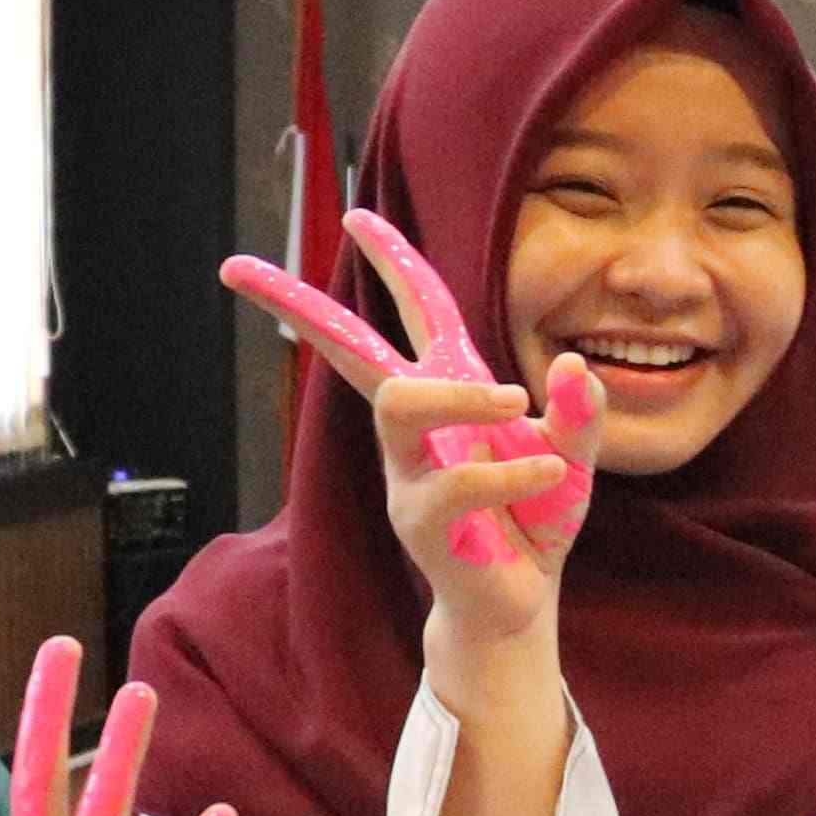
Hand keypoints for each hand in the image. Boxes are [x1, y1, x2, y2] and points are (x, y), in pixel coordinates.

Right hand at [225, 209, 603, 612]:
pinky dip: (514, 472)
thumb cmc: (536, 516)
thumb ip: (581, 412)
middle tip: (235, 269)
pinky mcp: (419, 518)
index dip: (394, 261)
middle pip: (349, 348)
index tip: (356, 215)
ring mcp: (408, 468)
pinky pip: (460, 480)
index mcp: (450, 387)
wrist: (520, 600)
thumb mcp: (573, 455)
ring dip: (458, 397)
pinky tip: (550, 475)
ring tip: (515, 398)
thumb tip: (572, 363)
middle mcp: (417, 422)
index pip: (418, 310)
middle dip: (296, 306)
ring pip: (398, 404)